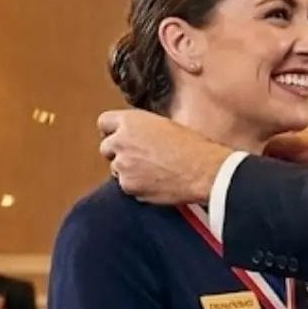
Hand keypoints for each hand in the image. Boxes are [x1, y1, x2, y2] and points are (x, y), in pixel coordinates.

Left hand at [97, 109, 230, 205]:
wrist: (203, 170)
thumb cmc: (192, 146)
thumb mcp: (165, 125)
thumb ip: (142, 129)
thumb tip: (136, 137)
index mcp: (131, 121)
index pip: (104, 122)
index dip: (111, 130)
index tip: (117, 136)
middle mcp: (121, 142)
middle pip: (106, 148)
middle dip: (118, 153)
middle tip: (138, 157)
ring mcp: (122, 166)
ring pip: (116, 169)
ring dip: (128, 171)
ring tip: (153, 171)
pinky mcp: (129, 186)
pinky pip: (127, 187)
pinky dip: (138, 186)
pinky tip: (157, 182)